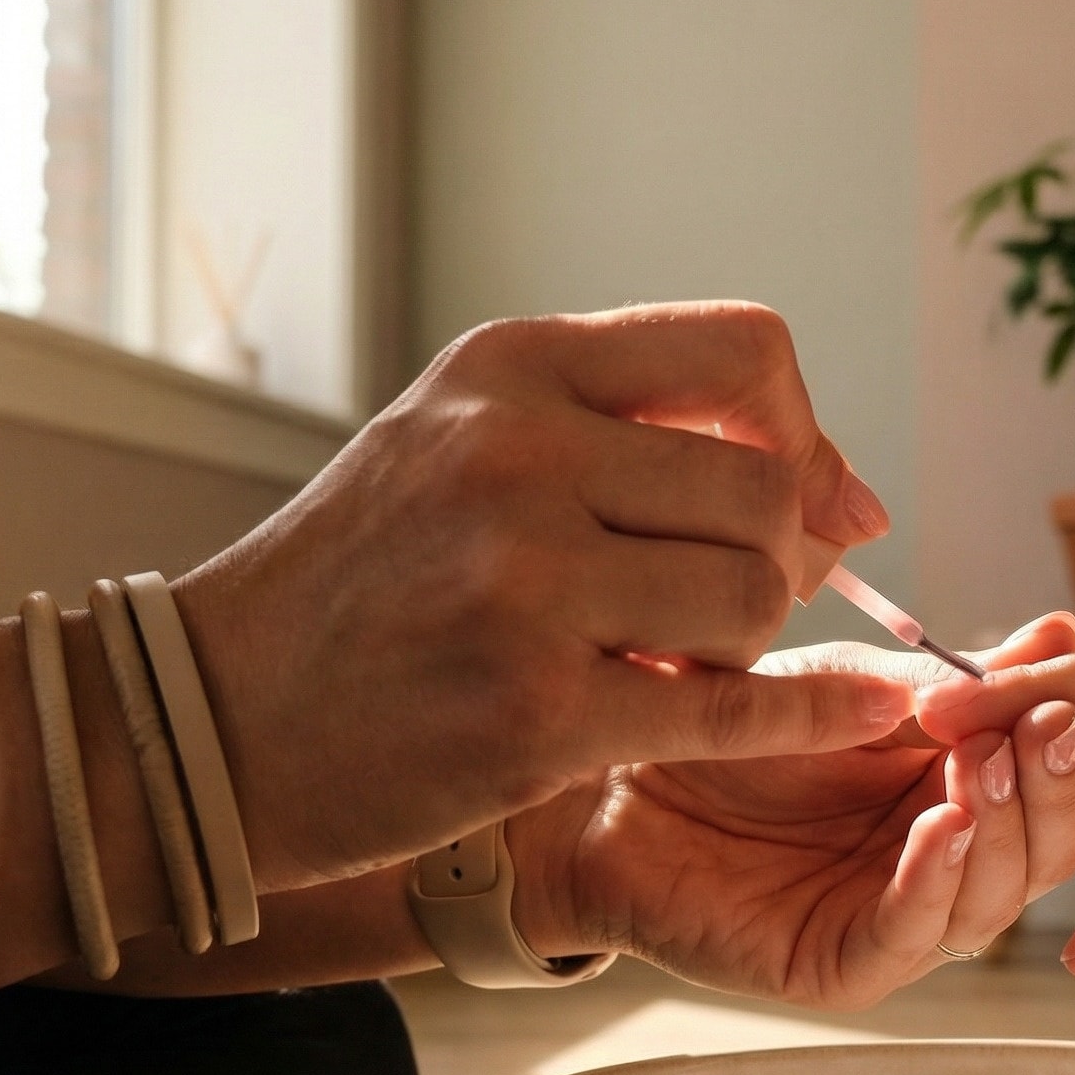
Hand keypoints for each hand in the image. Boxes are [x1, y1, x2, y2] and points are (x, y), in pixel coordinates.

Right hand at [172, 303, 908, 889]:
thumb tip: (855, 502)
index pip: (743, 353)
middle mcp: (514, 456)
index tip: (799, 499)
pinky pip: (734, 710)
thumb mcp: (467, 448)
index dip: (800, 430)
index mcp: (507, 369)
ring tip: (665, 663)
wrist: (213, 720)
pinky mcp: (535, 713)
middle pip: (764, 493)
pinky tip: (862, 717)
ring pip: (755, 598)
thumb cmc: (362, 586)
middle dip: (772, 561)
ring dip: (742, 648)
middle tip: (719, 610)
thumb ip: (644, 445)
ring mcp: (522, 585)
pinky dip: (814, 717)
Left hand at [510, 615, 1074, 1008]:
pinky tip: (944, 826)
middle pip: (1048, 845)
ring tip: (995, 758)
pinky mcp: (842, 966)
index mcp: (963, 792)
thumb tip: (1061, 631)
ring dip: (1005, 824)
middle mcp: (947, 864)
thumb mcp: (850, 689)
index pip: (1061, 780)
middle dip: (1063, 785)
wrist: (604, 783)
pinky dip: (937, 880)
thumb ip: (954, 681)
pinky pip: (911, 935)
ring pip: (995, 894)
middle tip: (1058, 726)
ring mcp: (900, 921)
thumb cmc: (721, 733)